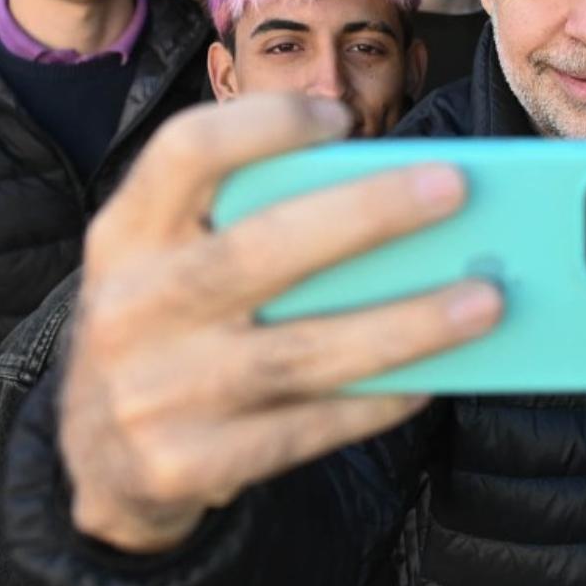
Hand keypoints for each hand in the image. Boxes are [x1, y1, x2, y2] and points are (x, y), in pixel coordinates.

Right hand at [58, 95, 502, 554]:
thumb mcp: (172, 263)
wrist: (98, 464)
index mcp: (126, 233)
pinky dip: (374, 403)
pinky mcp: (184, 465)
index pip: (182, 153)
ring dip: (405, 324)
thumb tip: (400, 197)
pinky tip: (434, 378)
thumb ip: (250, 222)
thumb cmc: (173, 329)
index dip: (262, 126)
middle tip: (454, 187)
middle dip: (365, 216)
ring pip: (300, 352)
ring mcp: (152, 393)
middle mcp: (131, 306)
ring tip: (486, 299)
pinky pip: (303, 430)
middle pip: (259, 252)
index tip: (340, 121)